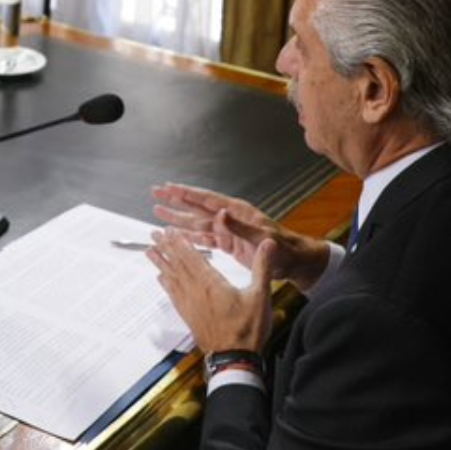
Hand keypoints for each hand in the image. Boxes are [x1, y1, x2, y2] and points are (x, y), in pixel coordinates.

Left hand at [148, 232, 272, 354]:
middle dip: (165, 247)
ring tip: (149, 251)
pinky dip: (165, 283)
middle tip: (153, 234)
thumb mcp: (261, 295)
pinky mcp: (188, 315)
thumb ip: (262, 266)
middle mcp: (196, 292)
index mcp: (211, 284)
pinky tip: (160, 278)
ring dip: (160, 263)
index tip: (169, 230)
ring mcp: (189, 304)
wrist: (234, 358)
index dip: (179, 242)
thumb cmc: (248, 330)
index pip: (191, 257)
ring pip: (171, 278)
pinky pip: (172, 295)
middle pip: (177, 264)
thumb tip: (269, 243)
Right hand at [151, 182, 332, 291]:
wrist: (295, 262)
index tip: (168, 187)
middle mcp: (230, 218)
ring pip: (197, 222)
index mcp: (238, 212)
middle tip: (155, 192)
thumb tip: (220, 214)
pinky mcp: (228, 244)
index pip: (207, 199)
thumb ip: (239, 227)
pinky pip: (204, 238)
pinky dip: (189, 237)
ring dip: (178, 218)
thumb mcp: (262, 237)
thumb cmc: (283, 248)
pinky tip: (176, 235)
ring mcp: (228, 231)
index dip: (186, 193)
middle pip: (197, 207)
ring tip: (158, 212)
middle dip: (176, 201)